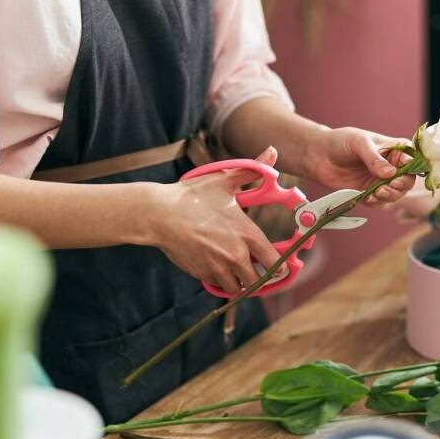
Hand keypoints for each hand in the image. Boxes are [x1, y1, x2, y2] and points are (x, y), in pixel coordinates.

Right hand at [146, 148, 281, 293]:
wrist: (160, 214)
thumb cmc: (192, 196)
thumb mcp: (224, 179)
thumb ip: (253, 169)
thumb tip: (273, 151)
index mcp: (247, 234)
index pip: (275, 263)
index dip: (280, 267)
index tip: (280, 266)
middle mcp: (236, 255)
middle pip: (259, 280)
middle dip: (259, 276)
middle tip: (256, 269)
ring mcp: (218, 267)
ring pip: (238, 287)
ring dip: (240, 281)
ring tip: (237, 271)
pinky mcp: (202, 273)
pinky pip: (218, 284)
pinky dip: (220, 280)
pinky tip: (217, 267)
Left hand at [305, 127, 414, 205]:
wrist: (318, 155)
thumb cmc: (340, 142)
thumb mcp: (359, 143)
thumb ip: (374, 158)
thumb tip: (390, 173)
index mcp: (393, 149)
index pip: (411, 159)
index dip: (411, 166)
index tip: (402, 170)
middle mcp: (390, 166)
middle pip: (407, 180)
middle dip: (401, 184)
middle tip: (391, 185)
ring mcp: (379, 181)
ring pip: (395, 193)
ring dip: (390, 195)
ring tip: (378, 192)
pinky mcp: (368, 192)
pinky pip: (379, 202)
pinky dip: (377, 202)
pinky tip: (369, 198)